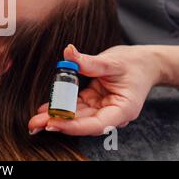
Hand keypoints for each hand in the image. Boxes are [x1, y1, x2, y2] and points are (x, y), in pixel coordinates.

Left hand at [28, 44, 161, 135]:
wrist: (144, 63)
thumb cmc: (134, 64)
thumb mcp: (112, 61)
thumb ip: (89, 61)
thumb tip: (68, 52)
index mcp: (122, 110)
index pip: (95, 124)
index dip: (72, 125)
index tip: (52, 122)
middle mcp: (111, 113)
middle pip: (82, 123)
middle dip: (58, 123)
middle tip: (35, 123)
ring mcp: (101, 108)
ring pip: (76, 116)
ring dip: (56, 117)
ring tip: (34, 118)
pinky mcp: (93, 102)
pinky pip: (75, 106)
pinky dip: (60, 106)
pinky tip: (45, 108)